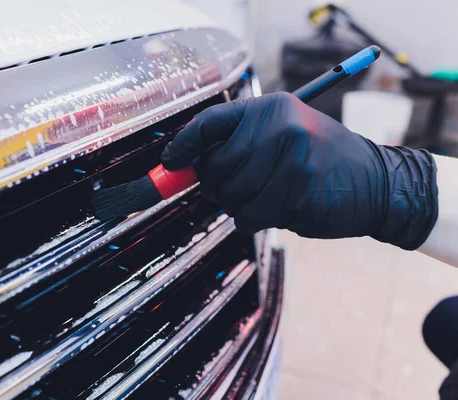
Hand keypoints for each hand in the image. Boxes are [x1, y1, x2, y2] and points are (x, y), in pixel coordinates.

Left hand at [161, 92, 437, 249]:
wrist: (376, 182)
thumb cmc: (319, 161)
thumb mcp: (282, 137)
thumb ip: (237, 145)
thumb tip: (181, 166)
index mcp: (270, 108)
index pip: (208, 122)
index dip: (182, 145)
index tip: (170, 163)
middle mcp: (278, 124)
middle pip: (214, 165)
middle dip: (217, 185)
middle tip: (238, 188)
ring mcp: (289, 155)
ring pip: (230, 195)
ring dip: (238, 205)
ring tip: (265, 197)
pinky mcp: (297, 188)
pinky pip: (248, 215)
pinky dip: (252, 220)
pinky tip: (275, 210)